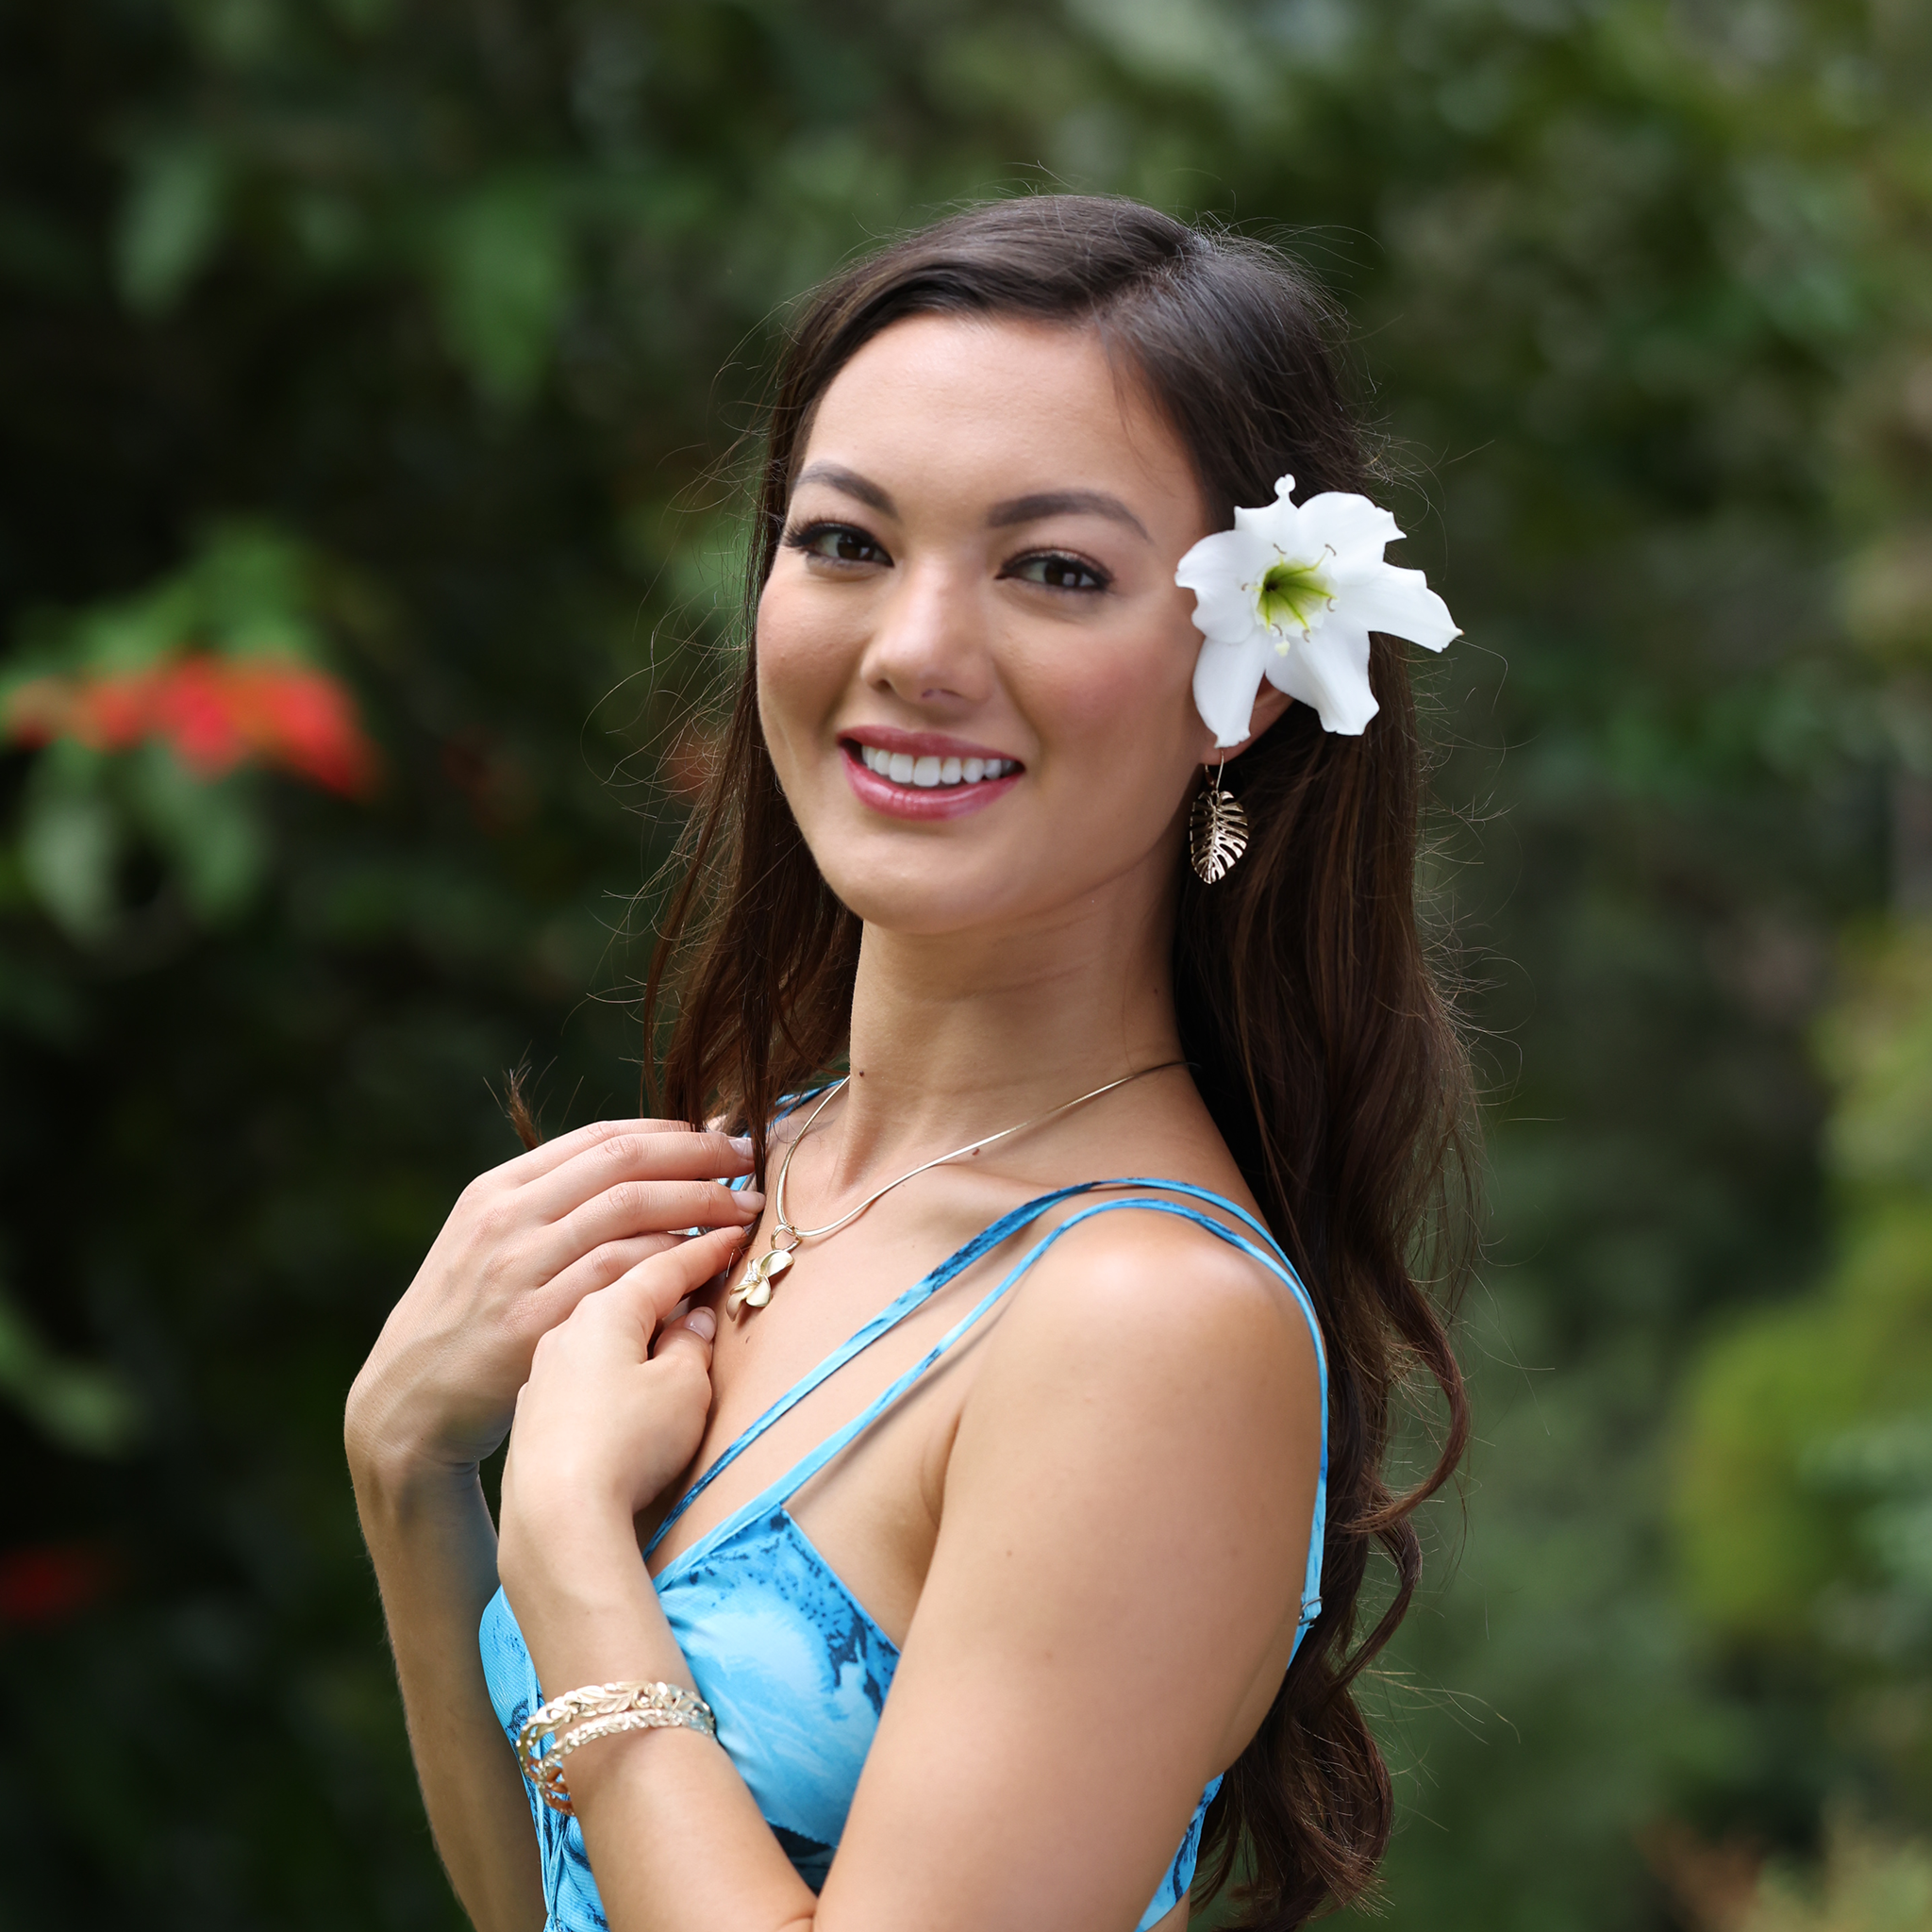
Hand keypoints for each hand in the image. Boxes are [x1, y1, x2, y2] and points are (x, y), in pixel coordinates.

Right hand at [345, 1121, 759, 1486]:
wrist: (408, 1401)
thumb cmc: (467, 1319)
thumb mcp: (489, 1243)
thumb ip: (551, 1205)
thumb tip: (643, 1167)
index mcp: (498, 1189)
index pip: (601, 1139)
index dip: (672, 1133)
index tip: (722, 1135)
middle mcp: (506, 1219)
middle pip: (625, 1165)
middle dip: (699, 1157)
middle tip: (751, 1161)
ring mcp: (518, 1268)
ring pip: (630, 1213)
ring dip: (701, 1206)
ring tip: (746, 1211)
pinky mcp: (534, 1322)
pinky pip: (621, 1276)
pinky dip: (673, 1262)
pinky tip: (710, 1262)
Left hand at [496, 1226, 743, 1603]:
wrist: (553, 1521)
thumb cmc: (626, 1446)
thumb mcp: (684, 1388)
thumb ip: (693, 1345)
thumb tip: (693, 1322)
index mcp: (607, 1309)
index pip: (666, 1260)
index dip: (708, 1245)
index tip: (736, 1228)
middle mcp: (568, 1329)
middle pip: (625, 1283)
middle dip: (667, 1268)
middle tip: (704, 1256)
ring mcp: (545, 1371)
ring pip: (600, 1326)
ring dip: (636, 1315)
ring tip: (668, 1317)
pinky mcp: (534, 1412)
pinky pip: (581, 1365)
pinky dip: (610, 1354)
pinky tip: (622, 1374)